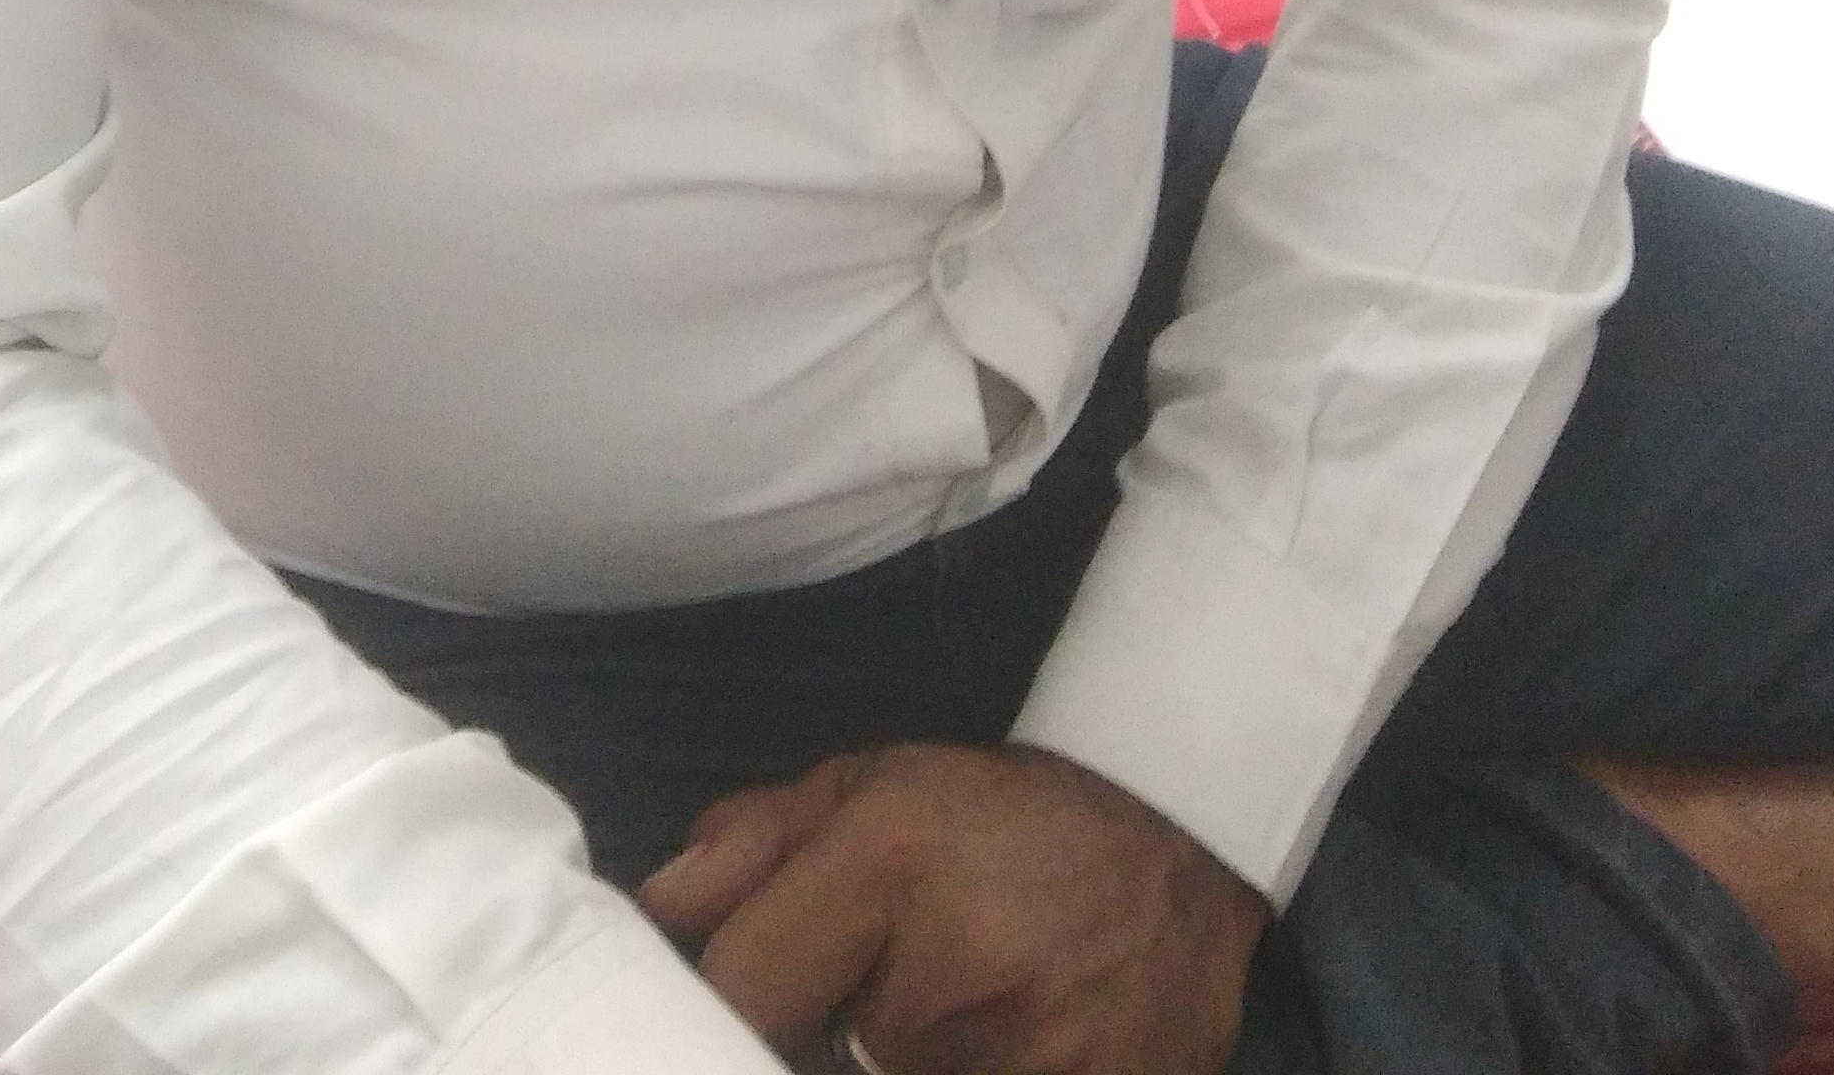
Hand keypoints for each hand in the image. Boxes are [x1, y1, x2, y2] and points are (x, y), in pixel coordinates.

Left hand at [640, 743, 1266, 1074]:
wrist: (1177, 846)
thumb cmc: (1001, 816)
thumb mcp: (874, 787)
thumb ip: (754, 844)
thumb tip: (656, 911)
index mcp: (890, 862)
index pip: (744, 991)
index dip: (732, 1007)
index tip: (758, 998)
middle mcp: (955, 965)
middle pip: (808, 1059)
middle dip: (816, 1040)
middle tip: (864, 1003)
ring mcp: (1029, 1056)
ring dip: (890, 1062)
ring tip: (942, 1022)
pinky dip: (958, 1070)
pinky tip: (982, 1046)